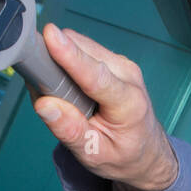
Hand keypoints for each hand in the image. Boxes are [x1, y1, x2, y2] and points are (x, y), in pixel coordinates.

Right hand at [32, 23, 177, 190]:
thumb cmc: (122, 155)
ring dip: (60, 61)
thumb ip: (69, 130)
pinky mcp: (113, 59)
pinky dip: (68, 62)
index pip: (95, 76)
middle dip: (55, 60)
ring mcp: (122, 64)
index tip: (50, 36)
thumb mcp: (94, 155)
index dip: (70, 55)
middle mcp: (128, 76)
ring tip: (61, 94)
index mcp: (128, 104)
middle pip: (83, 51)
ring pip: (80, 44)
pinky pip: (82, 48)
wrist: (146, 151)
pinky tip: (70, 86)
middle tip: (45, 90)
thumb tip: (44, 104)